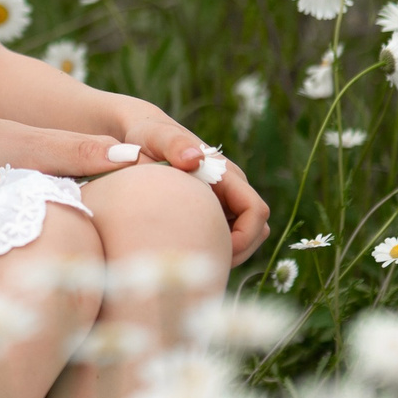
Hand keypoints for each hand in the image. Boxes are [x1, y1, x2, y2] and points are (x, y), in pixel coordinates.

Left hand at [106, 96, 271, 265]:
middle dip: (238, 250)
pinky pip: (226, 235)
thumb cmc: (148, 135)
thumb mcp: (156, 137)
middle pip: (257, 229)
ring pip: (246, 236)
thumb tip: (195, 159)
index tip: (214, 250)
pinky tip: (186, 250)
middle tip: (202, 262)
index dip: (244, 237)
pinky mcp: (213, 209)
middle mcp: (232, 188)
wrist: (141, 134)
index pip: (256, 211)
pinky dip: (215, 246)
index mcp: (226, 174)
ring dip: (228, 251)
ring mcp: (224, 200)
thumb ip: (174, 145)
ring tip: (193, 258)